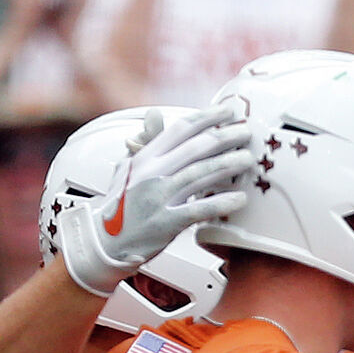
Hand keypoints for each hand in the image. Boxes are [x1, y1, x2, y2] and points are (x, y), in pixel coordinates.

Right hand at [55, 104, 253, 296]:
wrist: (105, 242)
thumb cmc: (122, 204)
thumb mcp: (129, 169)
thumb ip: (147, 143)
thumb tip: (156, 114)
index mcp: (145, 157)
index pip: (180, 129)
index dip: (208, 117)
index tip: (230, 110)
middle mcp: (151, 173)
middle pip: (195, 148)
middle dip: (225, 137)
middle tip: (247, 131)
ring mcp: (158, 197)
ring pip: (199, 174)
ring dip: (228, 165)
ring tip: (249, 159)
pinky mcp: (165, 223)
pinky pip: (198, 210)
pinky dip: (220, 203)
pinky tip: (240, 198)